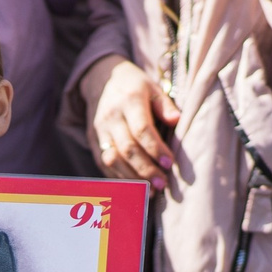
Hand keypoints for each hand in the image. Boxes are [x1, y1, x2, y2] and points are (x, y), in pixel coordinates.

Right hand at [83, 57, 175, 188]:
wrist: (101, 80)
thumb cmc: (135, 86)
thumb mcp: (153, 88)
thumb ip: (165, 106)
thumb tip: (177, 121)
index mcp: (130, 101)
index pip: (142, 129)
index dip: (155, 149)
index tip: (169, 164)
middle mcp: (111, 117)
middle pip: (127, 148)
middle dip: (145, 169)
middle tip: (162, 184)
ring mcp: (99, 130)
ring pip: (112, 159)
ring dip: (131, 178)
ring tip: (150, 191)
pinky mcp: (93, 141)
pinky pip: (103, 164)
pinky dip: (118, 178)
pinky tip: (134, 188)